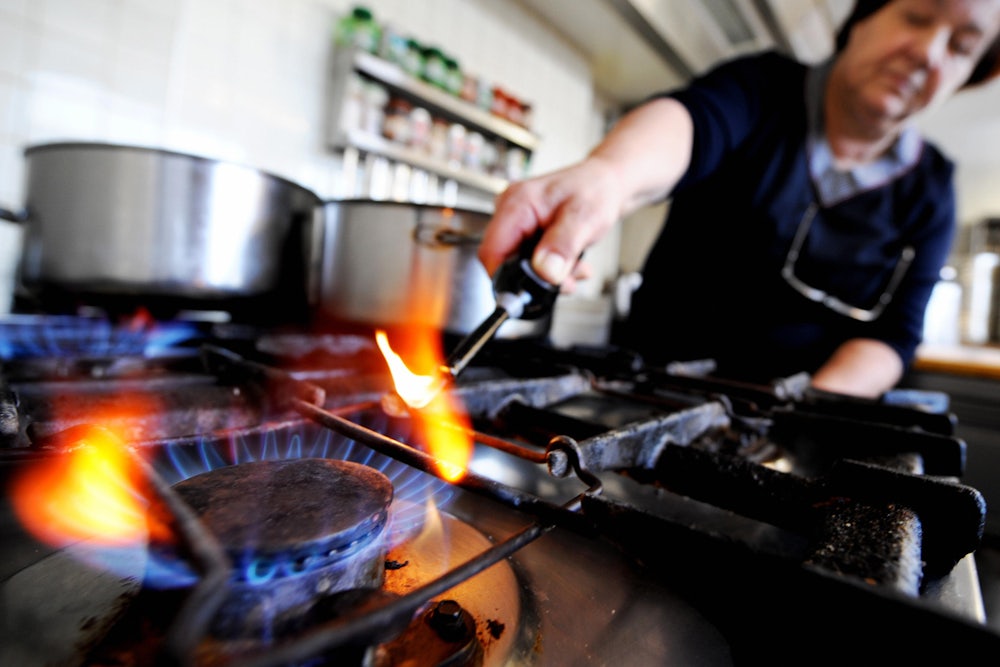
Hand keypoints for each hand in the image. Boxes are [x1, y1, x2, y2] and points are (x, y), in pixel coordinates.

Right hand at [478, 156, 625, 291]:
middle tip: (566, 281)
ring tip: (575, 268)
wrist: (607, 182)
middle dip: (536, 279)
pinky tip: (571, 263)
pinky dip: (552, 269)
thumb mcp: (584, 217)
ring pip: (519, 266)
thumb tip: (544, 272)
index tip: (529, 293)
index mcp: (517, 204)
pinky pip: (530, 261)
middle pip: (505, 262)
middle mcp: (511, 212)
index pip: (491, 251)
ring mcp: (518, 223)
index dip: (506, 278)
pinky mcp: (528, 232)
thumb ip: (563, 246)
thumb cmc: (596, 189)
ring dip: (549, 276)